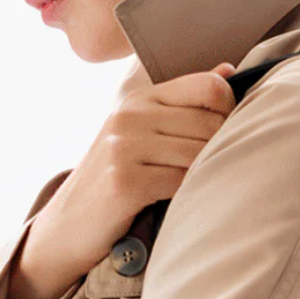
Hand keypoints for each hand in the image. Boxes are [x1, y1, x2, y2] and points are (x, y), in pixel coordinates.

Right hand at [0, 62, 237, 298]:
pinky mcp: (125, 182)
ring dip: (209, 175)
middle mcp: (129, 114)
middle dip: (223, 150)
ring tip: (204, 190)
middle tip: (217, 173)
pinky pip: (182, 182)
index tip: (227, 137)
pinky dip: (192, 195)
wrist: (68, 227)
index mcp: (138, 96)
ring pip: (199, 153)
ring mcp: (124, 146)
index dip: (230, 112)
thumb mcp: (141, 134)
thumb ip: (181, 103)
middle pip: (209, 123)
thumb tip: (228, 71)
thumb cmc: (116, 182)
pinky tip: (187, 204)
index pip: (208, 86)